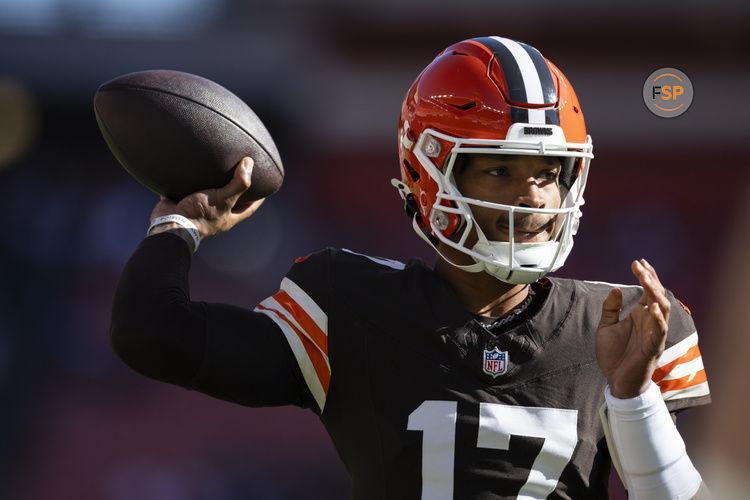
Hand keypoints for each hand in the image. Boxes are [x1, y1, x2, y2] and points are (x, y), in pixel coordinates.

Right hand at [150, 157, 264, 239]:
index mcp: (227, 218)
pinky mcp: (181, 203)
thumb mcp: (223, 198)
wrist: (169, 223)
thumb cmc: (200, 214)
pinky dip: (187, 181)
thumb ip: (238, 183)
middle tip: (239, 174)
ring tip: (214, 168)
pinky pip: (186, 190)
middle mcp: (214, 216)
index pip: (249, 208)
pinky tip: (188, 168)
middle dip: (234, 191)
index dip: (258, 200)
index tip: (265, 189)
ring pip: (207, 196)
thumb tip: (250, 163)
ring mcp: (197, 210)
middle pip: (230, 202)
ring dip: (210, 185)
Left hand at [595, 259, 670, 398]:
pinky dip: (657, 318)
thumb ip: (610, 308)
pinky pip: (660, 331)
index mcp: (640, 315)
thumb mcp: (606, 327)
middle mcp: (649, 322)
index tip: (637, 262)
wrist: (615, 381)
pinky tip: (650, 306)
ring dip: (655, 293)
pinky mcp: (653, 347)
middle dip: (650, 279)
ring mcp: (654, 334)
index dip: (645, 276)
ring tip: (646, 279)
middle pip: (657, 295)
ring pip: (662, 309)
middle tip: (640, 265)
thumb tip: (616, 289)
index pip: (648, 291)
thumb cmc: (613, 355)